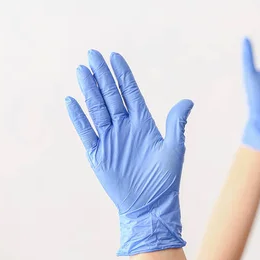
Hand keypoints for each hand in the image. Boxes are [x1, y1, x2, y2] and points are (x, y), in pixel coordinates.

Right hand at [65, 50, 193, 254]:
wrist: (150, 205)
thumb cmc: (165, 178)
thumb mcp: (174, 148)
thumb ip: (176, 123)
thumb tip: (187, 100)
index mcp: (143, 123)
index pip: (130, 92)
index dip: (123, 74)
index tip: (115, 56)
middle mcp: (125, 127)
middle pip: (110, 95)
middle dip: (102, 75)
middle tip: (92, 54)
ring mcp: (110, 139)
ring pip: (97, 108)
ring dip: (89, 90)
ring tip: (82, 70)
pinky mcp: (98, 154)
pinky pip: (86, 132)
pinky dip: (79, 117)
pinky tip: (72, 100)